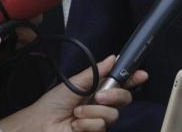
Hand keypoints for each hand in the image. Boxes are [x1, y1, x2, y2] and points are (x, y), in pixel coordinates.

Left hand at [0, 55, 147, 131]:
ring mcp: (99, 119)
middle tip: (99, 96)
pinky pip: (101, 125)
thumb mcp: (75, 82)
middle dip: (114, 95)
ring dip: (93, 111)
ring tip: (77, 113)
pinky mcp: (95, 131)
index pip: (121, 83)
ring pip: (113, 113)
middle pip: (124, 98)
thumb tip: (113, 57)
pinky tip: (76, 124)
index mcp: (98, 89)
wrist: (40, 124)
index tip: (142, 74)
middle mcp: (101, 104)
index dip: (133, 78)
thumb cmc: (53, 103)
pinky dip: (87, 123)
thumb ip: (96, 71)